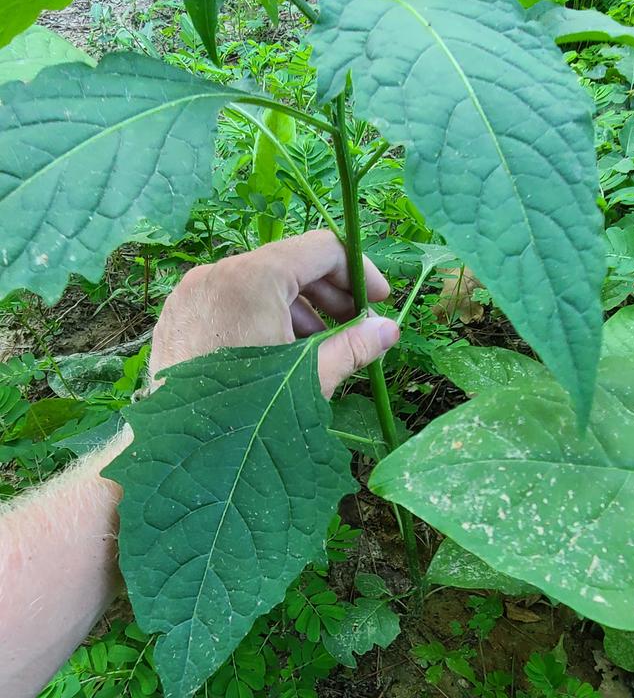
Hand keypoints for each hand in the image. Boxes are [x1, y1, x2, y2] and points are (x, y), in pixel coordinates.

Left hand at [150, 229, 399, 395]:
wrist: (178, 448)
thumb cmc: (247, 414)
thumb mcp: (312, 379)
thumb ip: (355, 346)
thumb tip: (390, 330)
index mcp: (253, 277)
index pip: (322, 249)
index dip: (360, 271)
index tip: (379, 302)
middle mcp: (218, 272)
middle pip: (289, 264)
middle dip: (330, 294)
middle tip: (355, 327)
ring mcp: (192, 292)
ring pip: (260, 283)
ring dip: (298, 309)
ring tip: (318, 349)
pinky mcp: (179, 313)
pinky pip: (231, 299)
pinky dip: (262, 315)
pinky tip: (277, 354)